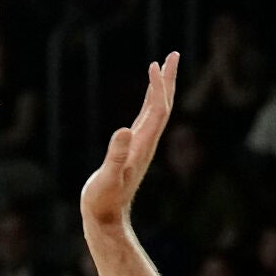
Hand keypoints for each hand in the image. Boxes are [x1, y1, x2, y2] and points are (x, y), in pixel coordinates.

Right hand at [79, 52, 178, 237]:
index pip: (157, 110)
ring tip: (159, 69)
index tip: (157, 64)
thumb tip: (123, 130)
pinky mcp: (131, 152)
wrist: (106, 220)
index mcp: (142, 146)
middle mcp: (145, 144)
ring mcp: (140, 147)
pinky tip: (146, 99)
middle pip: (162, 106)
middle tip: (172, 55)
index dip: (159, 87)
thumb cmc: (103, 202)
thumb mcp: (107, 178)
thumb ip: (115, 156)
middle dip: (167, 81)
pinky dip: (147, 104)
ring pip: (155, 112)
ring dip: (159, 89)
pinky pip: (144, 121)